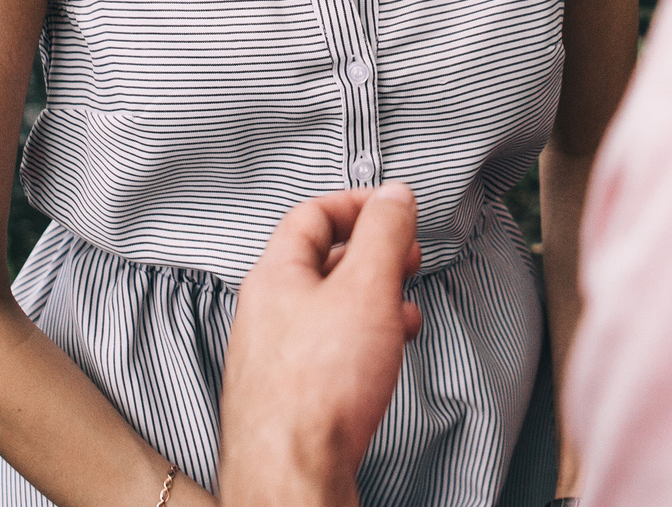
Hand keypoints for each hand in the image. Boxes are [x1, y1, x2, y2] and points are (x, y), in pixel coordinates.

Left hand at [218, 183, 423, 506]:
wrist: (293, 474)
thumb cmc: (319, 390)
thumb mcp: (367, 289)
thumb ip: (383, 235)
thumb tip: (394, 196)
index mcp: (274, 276)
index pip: (311, 214)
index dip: (358, 203)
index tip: (395, 210)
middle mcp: (264, 313)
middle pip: (320, 262)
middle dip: (372, 255)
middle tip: (407, 258)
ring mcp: (271, 358)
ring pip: (327, 310)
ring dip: (372, 301)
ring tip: (405, 310)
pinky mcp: (286, 397)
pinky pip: (326, 351)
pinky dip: (360, 341)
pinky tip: (384, 357)